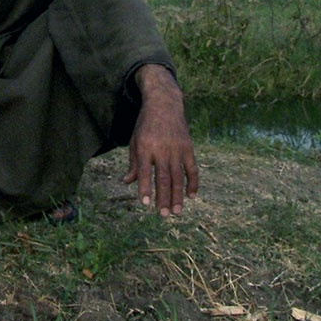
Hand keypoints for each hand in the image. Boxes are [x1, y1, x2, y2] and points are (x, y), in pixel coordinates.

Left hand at [122, 64, 199, 215]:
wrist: (164, 105)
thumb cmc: (145, 125)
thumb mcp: (134, 141)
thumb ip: (133, 163)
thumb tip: (127, 182)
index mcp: (145, 147)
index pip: (144, 172)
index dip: (145, 188)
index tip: (145, 203)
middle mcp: (161, 149)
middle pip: (163, 178)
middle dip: (163, 198)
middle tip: (163, 215)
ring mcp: (177, 149)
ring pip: (178, 177)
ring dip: (178, 196)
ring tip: (176, 211)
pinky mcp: (188, 148)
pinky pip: (192, 169)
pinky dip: (193, 183)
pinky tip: (191, 196)